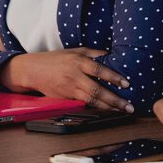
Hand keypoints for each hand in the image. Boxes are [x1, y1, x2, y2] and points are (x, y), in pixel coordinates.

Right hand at [2, 49, 131, 112]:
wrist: (33, 70)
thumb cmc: (55, 59)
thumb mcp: (74, 51)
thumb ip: (93, 53)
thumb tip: (111, 55)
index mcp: (77, 61)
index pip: (98, 69)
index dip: (113, 77)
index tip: (126, 84)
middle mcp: (74, 76)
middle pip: (97, 89)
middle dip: (114, 99)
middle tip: (129, 106)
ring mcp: (69, 89)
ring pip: (91, 100)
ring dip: (108, 107)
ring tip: (122, 111)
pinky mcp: (65, 98)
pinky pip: (83, 104)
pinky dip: (96, 109)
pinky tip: (106, 112)